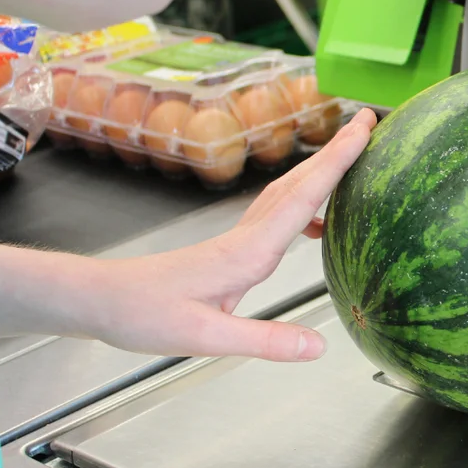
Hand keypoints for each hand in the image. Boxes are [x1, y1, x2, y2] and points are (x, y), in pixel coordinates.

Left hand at [84, 107, 376, 361]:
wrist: (100, 301)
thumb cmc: (143, 315)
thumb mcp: (205, 338)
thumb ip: (264, 341)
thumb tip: (320, 345)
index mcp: (247, 252)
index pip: (304, 198)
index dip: (337, 163)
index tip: (363, 129)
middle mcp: (246, 237)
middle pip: (299, 184)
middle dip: (336, 151)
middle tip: (367, 122)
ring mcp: (237, 240)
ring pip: (287, 194)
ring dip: (321, 172)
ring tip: (353, 158)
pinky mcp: (230, 250)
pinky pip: (277, 216)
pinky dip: (305, 206)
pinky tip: (318, 225)